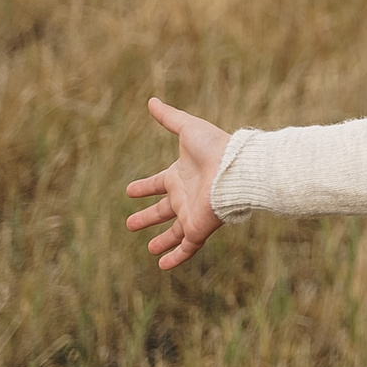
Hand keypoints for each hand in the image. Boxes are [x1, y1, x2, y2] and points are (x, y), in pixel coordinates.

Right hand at [125, 97, 229, 268]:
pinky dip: (175, 257)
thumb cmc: (215, 148)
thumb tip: (151, 100)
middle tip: (131, 224)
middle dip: (148, 217)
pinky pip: (187, 247)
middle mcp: (185, 196)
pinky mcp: (200, 228)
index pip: (158, 183)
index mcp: (180, 175)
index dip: (144, 187)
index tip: (129, 190)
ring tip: (149, 250)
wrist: (237, 168)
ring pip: (175, 232)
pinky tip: (163, 266)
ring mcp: (192, 214)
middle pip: (164, 210)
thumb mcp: (188, 128)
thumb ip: (169, 117)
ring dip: (161, 240)